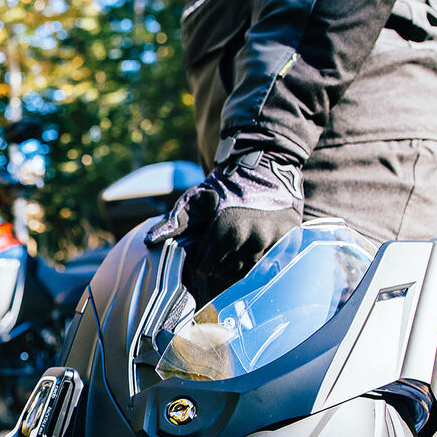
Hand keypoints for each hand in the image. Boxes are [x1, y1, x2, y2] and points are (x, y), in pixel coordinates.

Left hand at [145, 147, 303, 302]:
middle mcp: (250, 238)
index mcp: (224, 231)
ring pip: (247, 269)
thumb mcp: (195, 200)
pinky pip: (267, 262)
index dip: (200, 260)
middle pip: (225, 270)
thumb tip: (149, 241)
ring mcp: (271, 240)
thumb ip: (174, 222)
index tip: (201, 251)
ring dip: (237, 263)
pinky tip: (250, 247)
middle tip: (216, 249)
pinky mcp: (287, 239)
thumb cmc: (223, 185)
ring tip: (232, 247)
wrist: (263, 166)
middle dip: (217, 263)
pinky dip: (257, 259)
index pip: (206, 265)